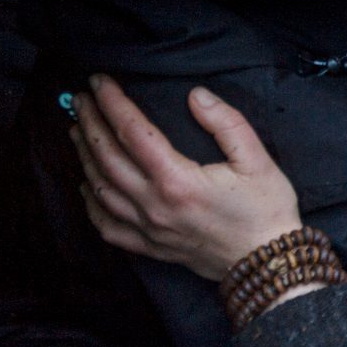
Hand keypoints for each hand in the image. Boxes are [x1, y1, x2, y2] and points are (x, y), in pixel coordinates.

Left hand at [73, 75, 302, 280]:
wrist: (268, 265)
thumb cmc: (266, 210)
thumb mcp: (257, 160)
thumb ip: (227, 123)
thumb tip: (196, 95)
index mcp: (177, 180)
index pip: (132, 132)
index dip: (112, 103)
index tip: (98, 81)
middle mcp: (154, 205)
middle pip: (107, 158)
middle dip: (90, 123)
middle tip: (80, 100)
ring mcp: (149, 229)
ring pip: (101, 189)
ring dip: (85, 157)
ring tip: (78, 132)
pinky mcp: (151, 247)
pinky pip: (108, 227)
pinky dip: (91, 205)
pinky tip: (87, 187)